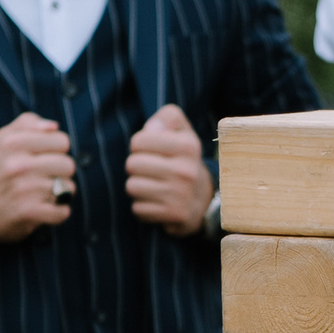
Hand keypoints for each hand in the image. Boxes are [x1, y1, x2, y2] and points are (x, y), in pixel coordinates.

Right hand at [0, 112, 74, 244]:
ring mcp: (24, 189)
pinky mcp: (29, 212)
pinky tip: (44, 209)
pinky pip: (63, 211)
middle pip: (68, 165)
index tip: (46, 158)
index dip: (57, 151)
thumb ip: (26, 124)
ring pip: (68, 188)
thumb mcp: (0, 141)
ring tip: (41, 194)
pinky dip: (58, 212)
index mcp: (12, 142)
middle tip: (46, 178)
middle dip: (60, 173)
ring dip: (59, 193)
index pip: (62, 141)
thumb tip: (53, 126)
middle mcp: (18, 164)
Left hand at [125, 103, 213, 237]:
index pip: (138, 142)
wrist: (202, 199)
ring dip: (138, 187)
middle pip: (132, 165)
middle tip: (151, 170)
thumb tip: (151, 129)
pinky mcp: (174, 215)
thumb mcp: (181, 131)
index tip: (152, 151)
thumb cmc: (182, 158)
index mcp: (188, 146)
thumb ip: (167, 118)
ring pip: (132, 187)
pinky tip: (157, 202)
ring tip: (153, 186)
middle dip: (136, 167)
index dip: (139, 145)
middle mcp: (186, 170)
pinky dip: (143, 206)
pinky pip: (138, 208)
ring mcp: (181, 195)